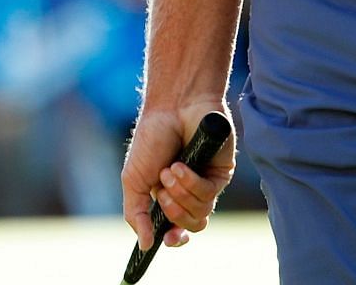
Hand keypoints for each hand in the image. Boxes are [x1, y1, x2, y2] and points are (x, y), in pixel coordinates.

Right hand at [121, 102, 235, 250]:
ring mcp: (208, 183)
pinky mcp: (222, 172)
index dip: (174, 238)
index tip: (166, 239)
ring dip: (180, 194)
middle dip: (173, 211)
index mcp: (170, 198)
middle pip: (191, 224)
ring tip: (169, 170)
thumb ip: (136, 215)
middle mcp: (191, 194)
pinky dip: (191, 182)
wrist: (171, 109)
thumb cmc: (152, 140)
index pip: (177, 230)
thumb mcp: (134, 181)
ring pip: (201, 213)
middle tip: (161, 191)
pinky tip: (182, 165)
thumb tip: (146, 246)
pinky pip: (209, 193)